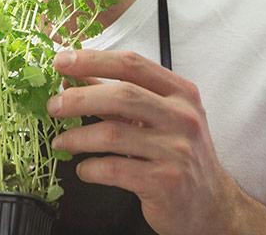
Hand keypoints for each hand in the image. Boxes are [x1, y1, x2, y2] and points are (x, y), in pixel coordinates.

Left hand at [47, 49, 263, 233]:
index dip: (93, 60)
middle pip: (121, 95)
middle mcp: (182, 117)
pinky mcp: (165, 182)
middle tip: (53, 106)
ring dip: (77, 137)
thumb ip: (122, 97)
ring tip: (61, 142)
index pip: (132, 64)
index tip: (61, 61)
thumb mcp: (160, 118)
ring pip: (113, 134)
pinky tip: (84, 169)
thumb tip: (76, 77)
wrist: (212, 206)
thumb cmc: (180, 155)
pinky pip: (114, 169)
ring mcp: (176, 150)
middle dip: (78, 98)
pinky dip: (90, 168)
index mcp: (181, 93)